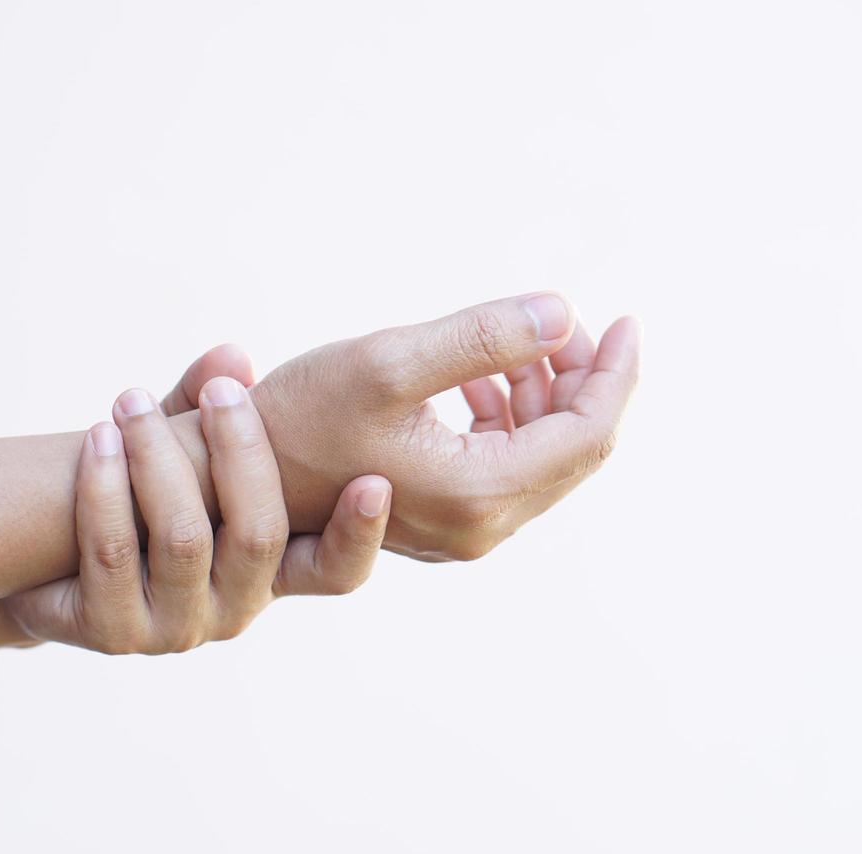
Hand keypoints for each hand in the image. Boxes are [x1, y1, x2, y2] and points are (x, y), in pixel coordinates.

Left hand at [2, 371, 391, 653]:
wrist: (49, 557)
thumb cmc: (137, 494)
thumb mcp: (185, 449)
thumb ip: (214, 411)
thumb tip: (233, 358)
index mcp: (271, 569)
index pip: (335, 572)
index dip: (359, 535)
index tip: (373, 480)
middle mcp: (235, 607)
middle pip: (260, 535)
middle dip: (241, 450)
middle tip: (220, 394)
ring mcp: (176, 628)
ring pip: (185, 538)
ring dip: (157, 457)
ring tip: (131, 401)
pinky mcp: (112, 633)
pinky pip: (115, 551)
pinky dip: (105, 486)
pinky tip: (97, 439)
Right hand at [247, 292, 640, 561]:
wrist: (234, 478)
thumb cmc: (298, 418)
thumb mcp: (389, 361)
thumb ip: (483, 337)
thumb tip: (562, 314)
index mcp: (479, 491)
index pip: (589, 433)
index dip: (616, 373)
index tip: (627, 318)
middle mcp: (480, 525)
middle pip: (574, 450)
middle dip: (581, 378)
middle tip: (561, 319)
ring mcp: (460, 530)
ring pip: (540, 458)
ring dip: (542, 394)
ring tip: (516, 342)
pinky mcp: (440, 520)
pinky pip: (504, 467)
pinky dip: (509, 417)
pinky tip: (480, 380)